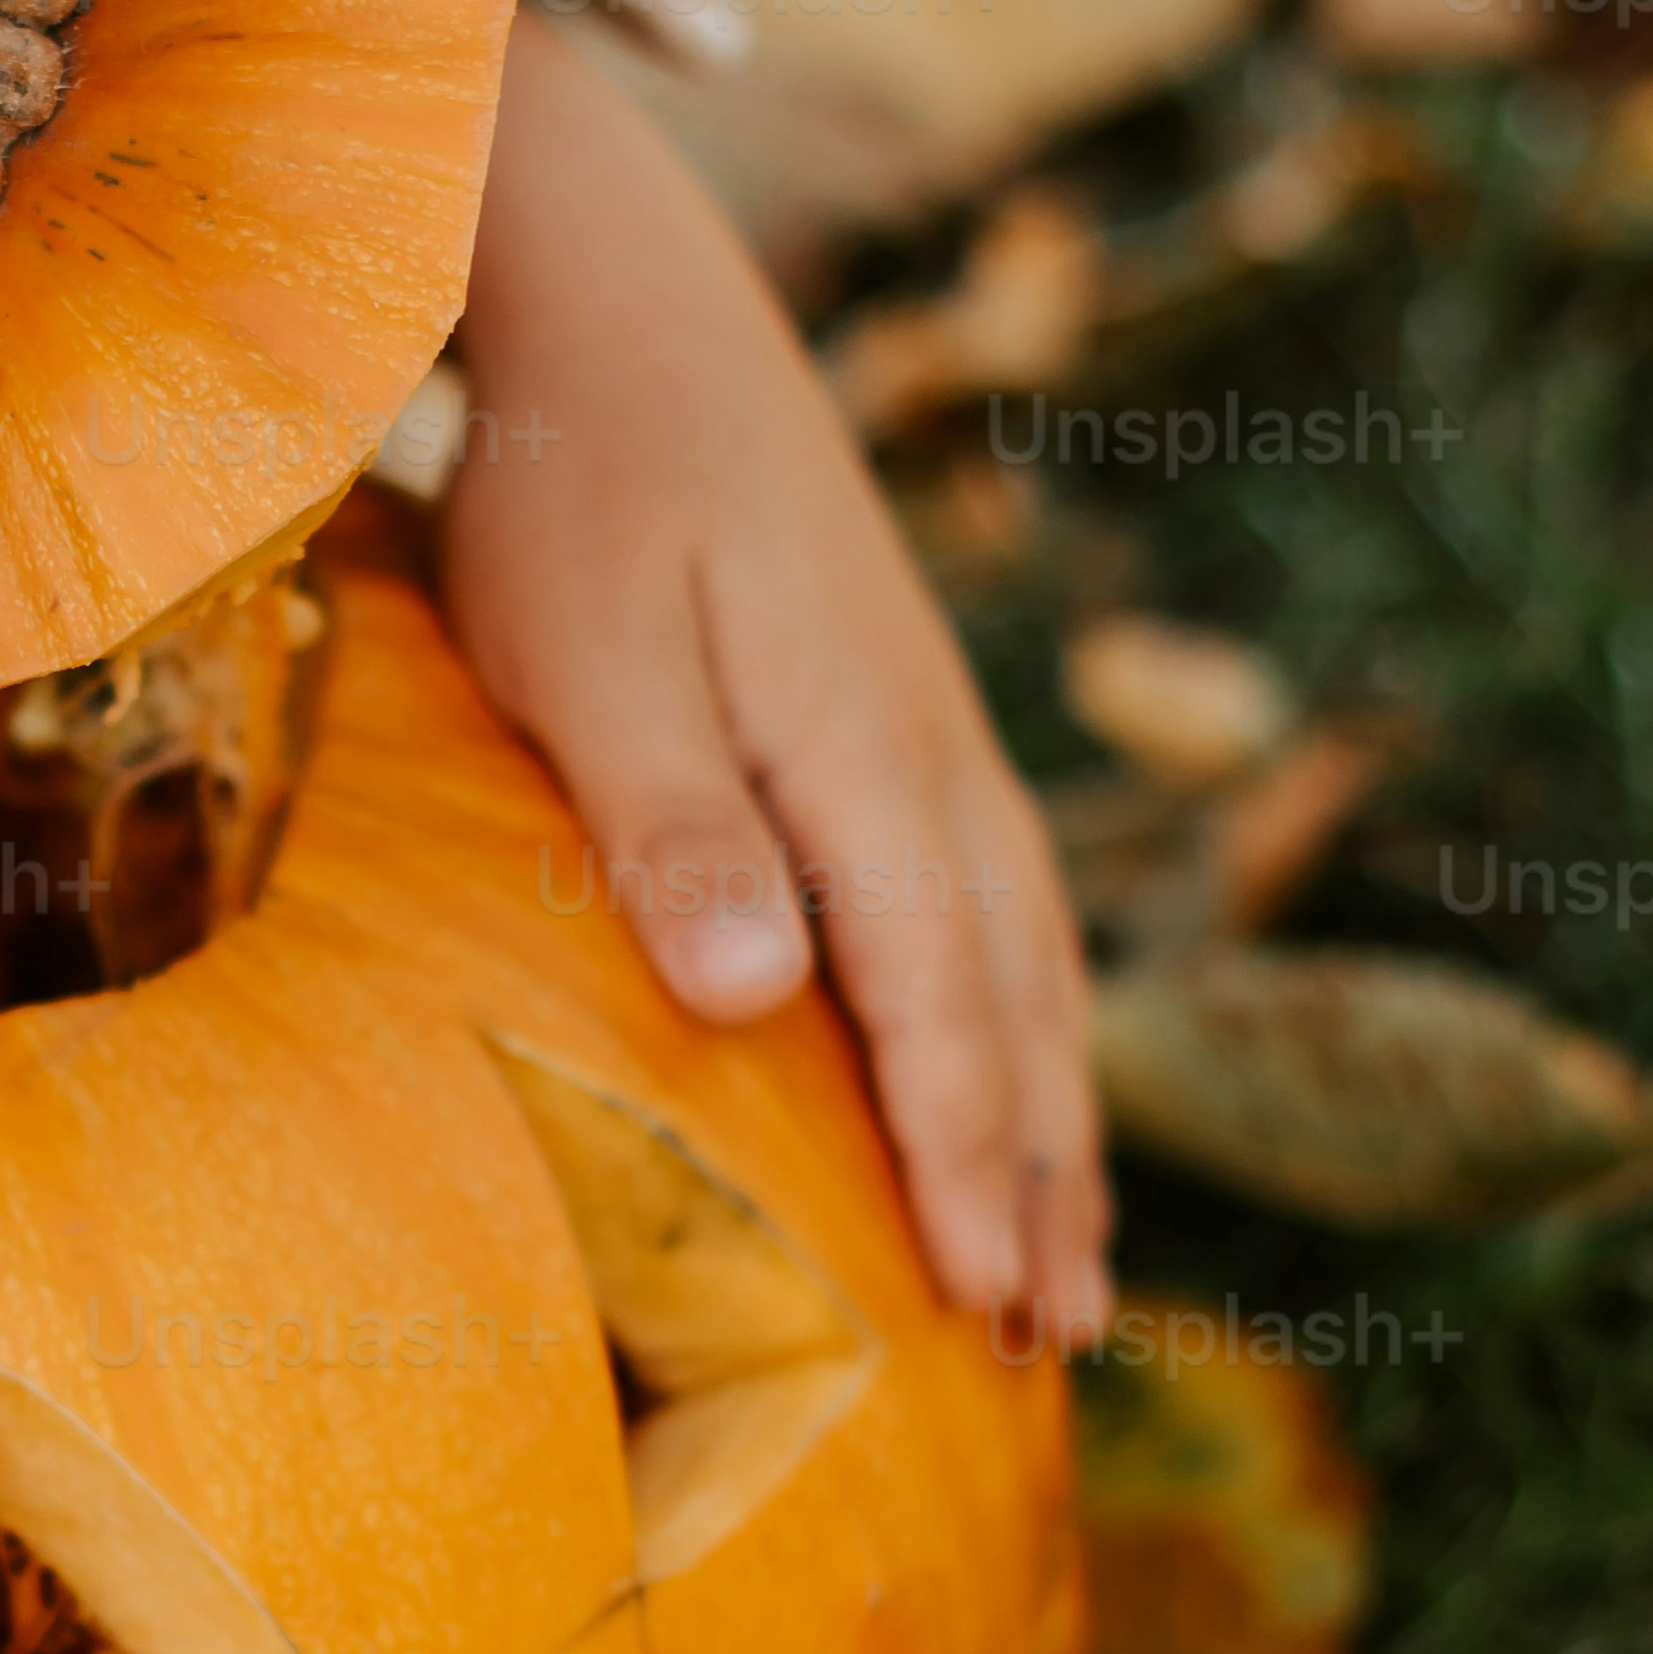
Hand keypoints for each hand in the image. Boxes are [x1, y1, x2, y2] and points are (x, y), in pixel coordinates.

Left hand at [442, 4, 1109, 1352]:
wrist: (629, 313)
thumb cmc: (582, 492)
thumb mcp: (593, 657)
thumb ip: (670, 826)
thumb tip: (757, 994)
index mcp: (864, 762)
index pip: (936, 1010)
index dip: (968, 1168)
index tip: (988, 1306)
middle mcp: (931, 762)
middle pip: (1015, 1008)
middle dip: (1042, 1181)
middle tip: (1056, 1341)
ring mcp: (932, 738)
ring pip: (1026, 965)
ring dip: (1056, 1119)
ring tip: (1070, 1264)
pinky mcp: (901, 719)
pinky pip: (998, 909)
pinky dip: (1025, 1022)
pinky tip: (1019, 1075)